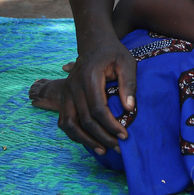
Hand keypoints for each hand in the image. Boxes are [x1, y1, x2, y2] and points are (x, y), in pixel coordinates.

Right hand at [56, 37, 136, 154]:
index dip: (111, 125)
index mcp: (89, 77)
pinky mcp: (64, 97)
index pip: (98, 109)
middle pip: (85, 120)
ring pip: (70, 123)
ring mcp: (66, 92)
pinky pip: (64, 121)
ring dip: (85, 140)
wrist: (95, 44)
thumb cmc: (114, 53)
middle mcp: (73, 86)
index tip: (125, 135)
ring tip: (103, 150)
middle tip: (118, 147)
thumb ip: (129, 84)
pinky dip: (74, 134)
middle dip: (103, 137)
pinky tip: (89, 141)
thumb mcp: (127, 62)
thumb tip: (129, 109)